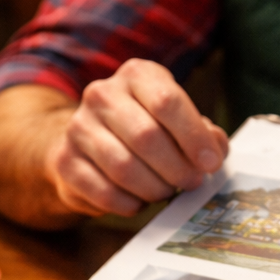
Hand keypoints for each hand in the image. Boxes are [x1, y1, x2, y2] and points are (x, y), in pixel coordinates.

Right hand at [45, 58, 228, 216]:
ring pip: (123, 167)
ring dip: (154, 188)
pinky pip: (102, 191)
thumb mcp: (178, 122)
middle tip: (191, 183)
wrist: (89, 144)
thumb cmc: (146, 130)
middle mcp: (103, 94)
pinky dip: (128, 203)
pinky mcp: (64, 160)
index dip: (193, 137)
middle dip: (176, 168)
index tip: (211, 163)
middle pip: (146, 136)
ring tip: (165, 191)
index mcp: (137, 75)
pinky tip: (138, 201)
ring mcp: (78, 126)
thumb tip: (215, 151)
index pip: (168, 101)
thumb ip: (204, 134)